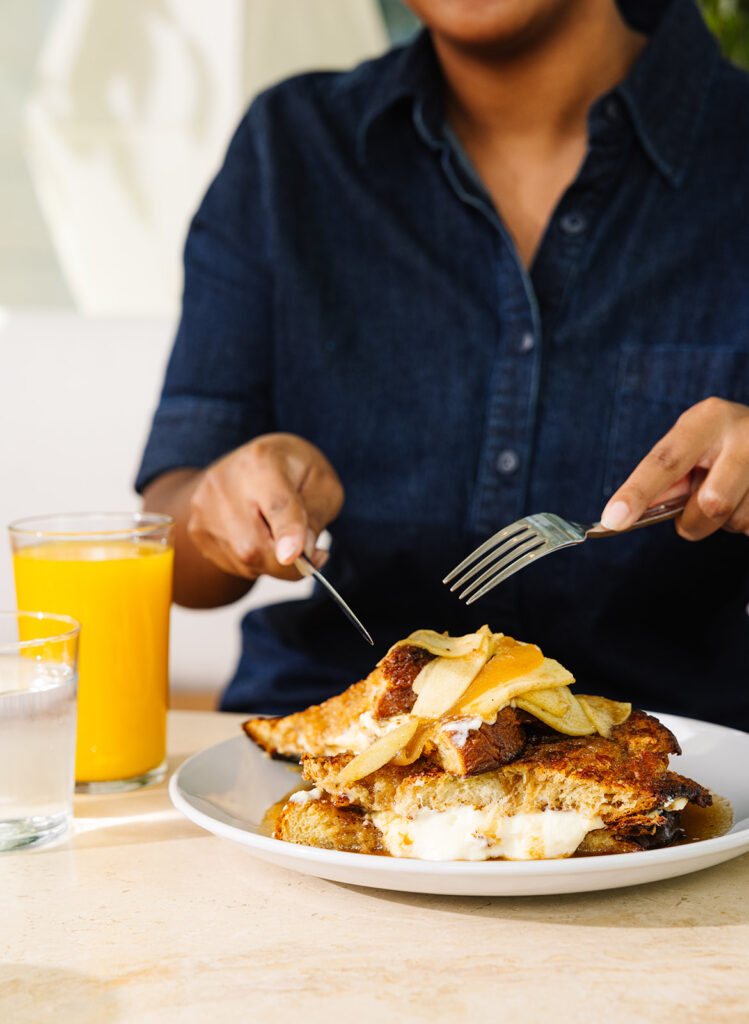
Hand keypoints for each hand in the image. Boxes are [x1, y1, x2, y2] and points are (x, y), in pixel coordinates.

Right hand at [188, 433, 343, 579]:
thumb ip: (317, 516)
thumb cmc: (293, 472)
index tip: (293, 555)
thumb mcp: (322, 484)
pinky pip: (234, 565)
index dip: (287, 532)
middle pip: (256, 545)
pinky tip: (260, 536)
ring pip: (245, 561)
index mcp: (262, 461)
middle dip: (289, 563)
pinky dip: (256, 562)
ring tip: (281, 533)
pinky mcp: (197, 530)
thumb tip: (301, 553)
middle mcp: (224, 483)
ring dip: (273, 561)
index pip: (277, 504)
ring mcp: (205, 508)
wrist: (251, 464)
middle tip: (311, 552)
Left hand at [600, 397, 748, 539]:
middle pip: (712, 503)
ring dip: (724, 523)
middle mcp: (745, 434)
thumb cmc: (721, 443)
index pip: (665, 461)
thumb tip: (629, 512)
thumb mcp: (690, 445)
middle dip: (694, 521)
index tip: (613, 519)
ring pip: (738, 520)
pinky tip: (746, 499)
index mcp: (708, 419)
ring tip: (731, 495)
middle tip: (691, 515)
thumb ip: (664, 478)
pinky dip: (744, 523)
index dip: (637, 493)